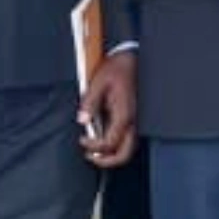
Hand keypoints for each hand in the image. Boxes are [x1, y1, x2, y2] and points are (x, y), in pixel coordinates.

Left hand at [78, 52, 138, 167]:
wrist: (132, 59)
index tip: (82, 140)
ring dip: (112, 154)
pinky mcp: (136, 116)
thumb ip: (89, 103)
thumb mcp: (98, 82)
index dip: (93, 146)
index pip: (109, 142)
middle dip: (107, 160)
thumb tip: (82, 121)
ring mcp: (137, 119)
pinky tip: (105, 137)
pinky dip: (117, 144)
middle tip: (91, 156)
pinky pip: (129, 138)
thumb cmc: (118, 69)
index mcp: (124, 114)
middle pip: (125, 153)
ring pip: (129, 148)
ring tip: (97, 150)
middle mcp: (134, 120)